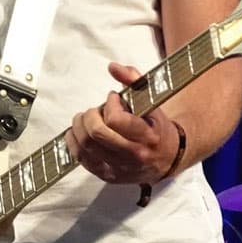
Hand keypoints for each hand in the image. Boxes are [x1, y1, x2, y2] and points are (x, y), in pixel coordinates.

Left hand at [67, 62, 178, 185]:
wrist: (168, 157)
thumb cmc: (156, 126)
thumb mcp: (153, 101)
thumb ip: (134, 80)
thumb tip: (113, 67)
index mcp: (148, 137)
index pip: (117, 120)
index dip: (110, 105)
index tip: (113, 99)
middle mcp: (135, 156)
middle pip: (97, 134)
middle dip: (89, 116)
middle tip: (94, 110)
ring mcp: (120, 169)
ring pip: (86, 147)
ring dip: (78, 128)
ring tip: (85, 119)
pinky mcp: (108, 176)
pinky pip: (81, 160)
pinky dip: (73, 143)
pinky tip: (77, 132)